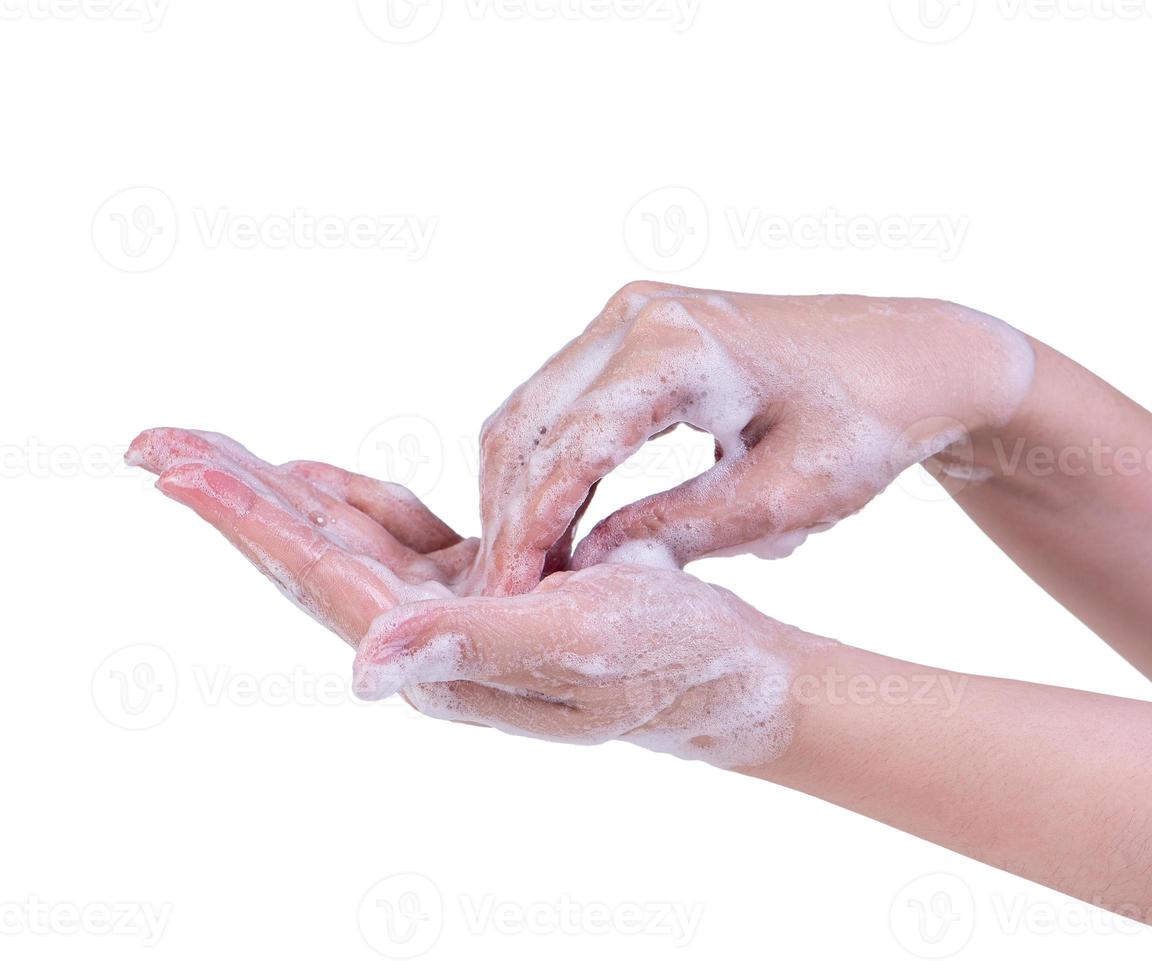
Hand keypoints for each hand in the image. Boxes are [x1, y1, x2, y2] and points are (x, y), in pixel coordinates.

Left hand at [125, 427, 808, 769]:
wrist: (722, 672)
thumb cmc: (670, 658)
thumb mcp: (584, 644)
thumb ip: (475, 650)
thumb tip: (361, 664)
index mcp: (438, 656)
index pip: (320, 576)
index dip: (248, 518)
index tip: (176, 462)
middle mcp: (426, 644)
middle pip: (308, 559)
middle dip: (234, 499)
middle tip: (155, 443)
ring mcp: (448, 619)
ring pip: (342, 546)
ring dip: (278, 498)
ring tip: (212, 452)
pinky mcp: (478, 594)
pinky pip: (395, 542)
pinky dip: (352, 505)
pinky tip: (318, 479)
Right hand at [472, 281, 1035, 594]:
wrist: (911, 357)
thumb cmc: (867, 424)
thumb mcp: (787, 496)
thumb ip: (680, 531)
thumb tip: (585, 567)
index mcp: (679, 346)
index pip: (573, 448)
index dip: (532, 530)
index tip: (508, 600)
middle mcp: (636, 315)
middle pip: (531, 426)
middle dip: (510, 517)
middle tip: (499, 599)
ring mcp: (629, 316)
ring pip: (532, 412)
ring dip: (518, 492)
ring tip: (518, 570)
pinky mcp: (632, 332)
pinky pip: (561, 402)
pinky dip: (545, 465)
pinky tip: (546, 523)